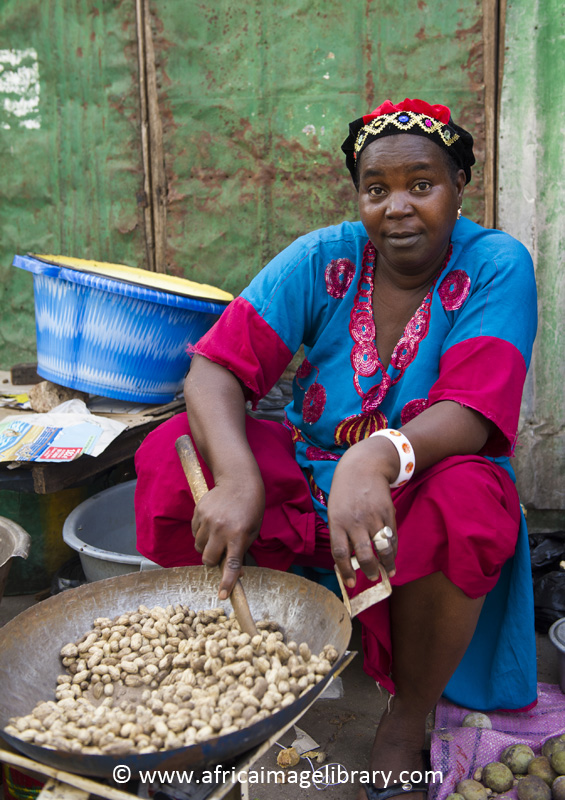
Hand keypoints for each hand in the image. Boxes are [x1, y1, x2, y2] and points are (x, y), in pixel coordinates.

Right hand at [191, 477, 265, 599]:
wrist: (239, 481)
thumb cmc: (250, 508)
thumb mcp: (252, 531)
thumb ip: (241, 550)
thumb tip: (234, 572)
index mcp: (238, 535)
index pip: (231, 565)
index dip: (227, 582)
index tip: (223, 596)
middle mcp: (221, 529)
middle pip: (208, 559)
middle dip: (212, 561)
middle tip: (220, 552)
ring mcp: (207, 520)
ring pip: (199, 547)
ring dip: (206, 546)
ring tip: (217, 534)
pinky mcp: (198, 512)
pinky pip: (195, 532)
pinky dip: (201, 533)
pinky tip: (212, 523)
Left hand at [327, 437, 398, 587]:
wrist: (362, 468)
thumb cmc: (344, 494)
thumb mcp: (335, 511)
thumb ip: (341, 534)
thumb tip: (349, 561)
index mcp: (337, 522)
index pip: (340, 552)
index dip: (345, 570)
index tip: (350, 583)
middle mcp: (355, 521)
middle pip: (363, 553)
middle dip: (369, 570)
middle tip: (371, 578)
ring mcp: (373, 517)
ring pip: (382, 547)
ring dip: (386, 563)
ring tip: (387, 572)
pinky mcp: (387, 513)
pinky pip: (392, 537)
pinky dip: (393, 551)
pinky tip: (392, 560)